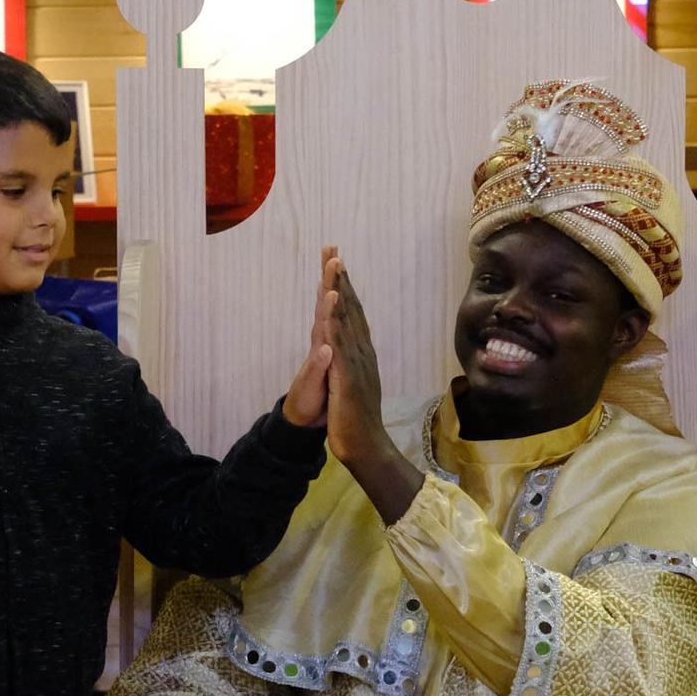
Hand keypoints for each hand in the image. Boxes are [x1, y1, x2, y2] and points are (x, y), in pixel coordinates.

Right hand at [280, 247, 339, 427]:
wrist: (306, 419)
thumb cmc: (322, 389)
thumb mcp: (334, 359)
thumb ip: (336, 340)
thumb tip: (341, 320)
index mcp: (330, 336)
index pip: (335, 303)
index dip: (337, 280)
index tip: (337, 253)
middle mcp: (322, 342)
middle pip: (326, 306)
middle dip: (329, 280)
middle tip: (331, 252)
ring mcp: (318, 359)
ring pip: (322, 329)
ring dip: (326, 307)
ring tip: (330, 284)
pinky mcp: (313, 378)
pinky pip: (319, 363)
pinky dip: (323, 351)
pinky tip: (326, 342)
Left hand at [319, 255, 391, 465]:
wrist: (365, 445)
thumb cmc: (357, 418)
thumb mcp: (354, 384)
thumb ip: (353, 364)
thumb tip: (355, 348)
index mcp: (360, 353)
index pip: (352, 314)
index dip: (345, 288)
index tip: (337, 263)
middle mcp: (361, 352)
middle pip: (350, 309)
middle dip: (341, 279)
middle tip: (333, 250)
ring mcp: (356, 362)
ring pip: (346, 320)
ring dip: (339, 292)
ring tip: (334, 266)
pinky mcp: (348, 376)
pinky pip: (340, 344)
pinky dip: (335, 323)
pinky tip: (331, 305)